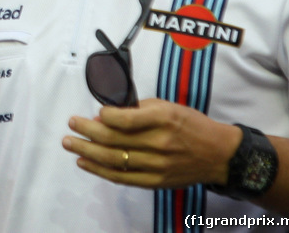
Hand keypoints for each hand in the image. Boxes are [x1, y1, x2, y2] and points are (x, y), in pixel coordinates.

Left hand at [63, 98, 240, 190]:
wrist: (219, 154)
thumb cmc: (191, 125)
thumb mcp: (168, 107)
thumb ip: (137, 110)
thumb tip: (105, 115)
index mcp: (163, 119)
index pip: (124, 120)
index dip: (103, 117)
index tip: (92, 113)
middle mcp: (159, 143)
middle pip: (114, 140)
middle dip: (86, 132)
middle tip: (71, 125)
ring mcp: (157, 166)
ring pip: (113, 160)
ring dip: (87, 151)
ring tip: (69, 143)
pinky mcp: (156, 182)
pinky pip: (122, 178)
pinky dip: (100, 171)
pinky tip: (85, 162)